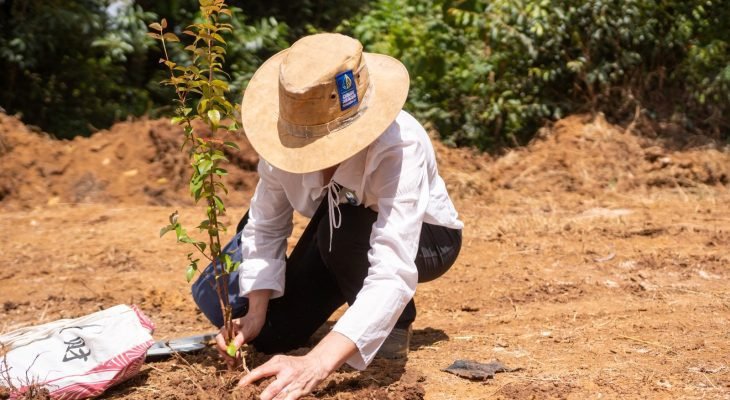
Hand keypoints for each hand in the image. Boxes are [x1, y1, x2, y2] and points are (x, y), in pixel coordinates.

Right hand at [215, 312, 264, 367]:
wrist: (256, 321)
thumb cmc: (251, 323)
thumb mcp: (247, 331)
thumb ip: (240, 338)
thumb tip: (233, 347)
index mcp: (226, 328)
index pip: (219, 338)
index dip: (222, 346)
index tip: (228, 352)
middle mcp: (225, 334)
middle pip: (221, 346)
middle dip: (226, 354)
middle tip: (232, 362)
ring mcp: (228, 339)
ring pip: (225, 351)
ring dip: (229, 358)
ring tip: (234, 365)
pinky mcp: (233, 344)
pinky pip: (230, 352)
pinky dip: (232, 357)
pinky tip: (235, 364)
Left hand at [238, 332, 356, 398]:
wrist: (315, 366)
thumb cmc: (293, 363)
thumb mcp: (280, 360)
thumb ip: (267, 367)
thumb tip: (252, 376)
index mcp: (279, 364)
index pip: (261, 371)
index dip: (250, 378)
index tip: (240, 385)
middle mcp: (286, 374)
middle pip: (270, 390)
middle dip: (262, 398)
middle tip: (251, 399)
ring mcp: (293, 385)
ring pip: (278, 399)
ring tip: (263, 399)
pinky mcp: (299, 393)